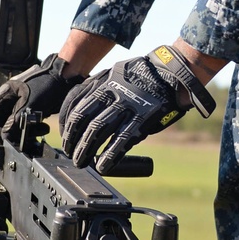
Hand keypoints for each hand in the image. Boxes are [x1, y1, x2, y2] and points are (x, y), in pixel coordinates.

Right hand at [0, 53, 84, 134]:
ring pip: (19, 120)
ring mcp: (24, 99)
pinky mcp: (35, 103)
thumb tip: (6, 136)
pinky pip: (29, 118)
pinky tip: (44, 127)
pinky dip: (35, 125)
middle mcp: (13, 95)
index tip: (6, 140)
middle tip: (26, 138)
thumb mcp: (28, 106)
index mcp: (6, 92)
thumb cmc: (48, 86)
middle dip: (16, 130)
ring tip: (40, 130)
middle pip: (6, 119)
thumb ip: (14, 122)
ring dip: (27, 129)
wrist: (68, 76)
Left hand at [59, 45, 215, 172]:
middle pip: (82, 118)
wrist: (173, 73)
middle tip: (70, 152)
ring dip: (85, 149)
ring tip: (81, 162)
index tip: (65, 136)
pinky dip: (109, 155)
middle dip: (72, 139)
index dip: (65, 124)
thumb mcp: (115, 75)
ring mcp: (126, 105)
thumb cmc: (143, 78)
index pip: (74, 104)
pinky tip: (103, 166)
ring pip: (97, 129)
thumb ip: (98, 90)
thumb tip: (80, 111)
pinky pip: (121, 140)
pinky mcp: (142, 118)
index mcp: (101, 81)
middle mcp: (111, 92)